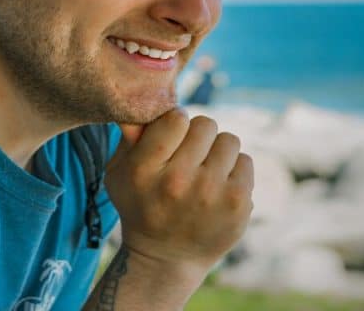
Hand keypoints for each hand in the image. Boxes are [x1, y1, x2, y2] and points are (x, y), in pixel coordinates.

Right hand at [106, 109, 253, 272]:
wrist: (166, 259)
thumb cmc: (141, 206)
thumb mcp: (118, 173)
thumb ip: (129, 137)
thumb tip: (146, 105)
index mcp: (144, 169)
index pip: (176, 118)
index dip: (175, 123)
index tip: (172, 137)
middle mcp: (177, 181)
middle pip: (205, 124)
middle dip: (198, 136)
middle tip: (189, 157)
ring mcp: (210, 193)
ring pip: (228, 140)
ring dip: (217, 152)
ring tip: (204, 172)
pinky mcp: (237, 203)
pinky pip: (245, 161)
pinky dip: (233, 170)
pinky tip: (218, 188)